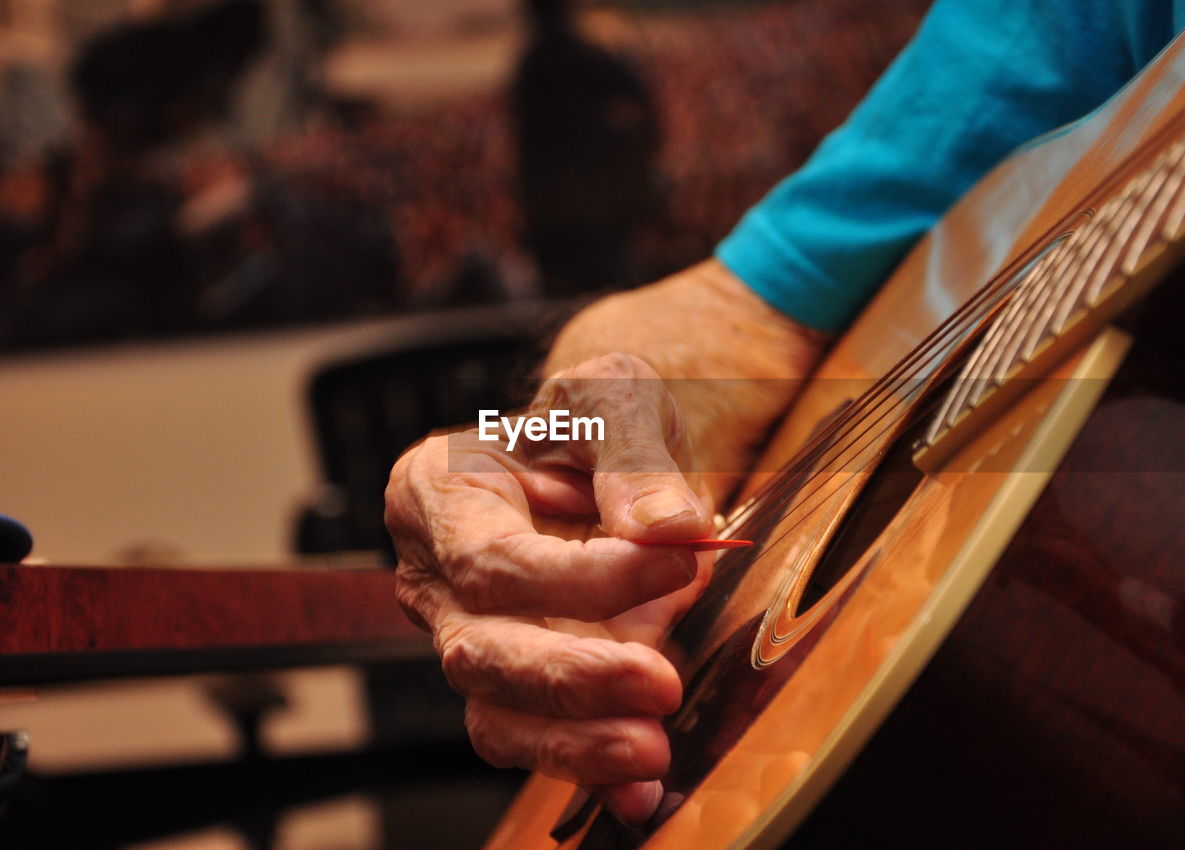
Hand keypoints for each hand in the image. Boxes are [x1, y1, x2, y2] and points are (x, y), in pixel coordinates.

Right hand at [387, 353, 714, 823]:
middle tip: (657, 682)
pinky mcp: (517, 682)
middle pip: (478, 650)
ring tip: (651, 749)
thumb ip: (635, 454)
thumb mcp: (613, 399)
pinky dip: (587, 768)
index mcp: (439, 491)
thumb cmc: (591, 422)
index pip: (492, 557)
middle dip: (570, 676)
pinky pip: (533, 739)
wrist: (601, 457)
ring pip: (495, 714)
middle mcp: (438, 575)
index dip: (581, 575)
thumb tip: (669, 529)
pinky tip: (639, 788)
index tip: (674, 564)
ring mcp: (472, 636)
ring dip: (575, 743)